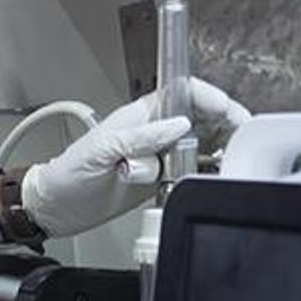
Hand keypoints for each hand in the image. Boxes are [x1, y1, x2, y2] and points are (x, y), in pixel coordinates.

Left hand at [23, 78, 249, 236]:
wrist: (57, 207)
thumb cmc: (68, 173)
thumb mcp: (100, 149)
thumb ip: (139, 137)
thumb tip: (178, 126)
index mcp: (140, 116)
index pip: (183, 92)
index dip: (209, 97)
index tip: (229, 111)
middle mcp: (154, 131)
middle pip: (202, 117)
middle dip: (225, 124)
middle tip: (243, 139)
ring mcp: (160, 155)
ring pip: (203, 143)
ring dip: (220, 149)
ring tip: (234, 158)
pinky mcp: (162, 178)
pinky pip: (193, 170)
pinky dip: (207, 172)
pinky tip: (215, 176)